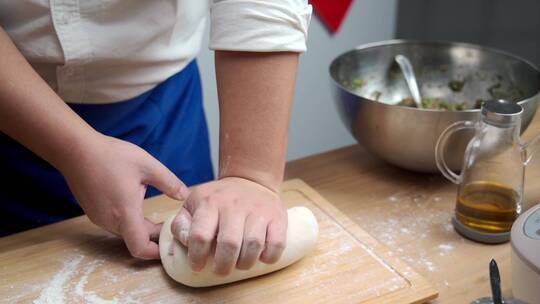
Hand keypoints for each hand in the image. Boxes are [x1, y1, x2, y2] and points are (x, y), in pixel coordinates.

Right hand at [59, 134, 189, 258]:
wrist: (75, 150)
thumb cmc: (111, 156)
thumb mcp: (148, 166)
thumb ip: (169, 183)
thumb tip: (185, 196)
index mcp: (125, 213)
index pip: (141, 248)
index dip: (157, 251)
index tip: (170, 242)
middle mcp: (110, 221)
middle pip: (135, 239)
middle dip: (154, 235)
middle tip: (169, 223)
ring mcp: (99, 218)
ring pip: (125, 231)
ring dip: (141, 227)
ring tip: (155, 214)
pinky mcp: (93, 213)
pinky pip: (115, 223)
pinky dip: (128, 220)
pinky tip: (135, 203)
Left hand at [171, 177, 286, 274]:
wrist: (250, 179)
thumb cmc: (218, 198)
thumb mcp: (193, 203)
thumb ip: (182, 224)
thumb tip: (187, 243)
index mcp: (209, 202)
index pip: (200, 235)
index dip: (197, 256)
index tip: (198, 266)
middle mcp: (234, 204)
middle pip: (229, 244)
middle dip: (223, 265)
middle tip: (221, 270)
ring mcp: (258, 210)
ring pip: (253, 245)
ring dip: (245, 263)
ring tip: (240, 264)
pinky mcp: (277, 216)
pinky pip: (277, 243)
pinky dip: (269, 257)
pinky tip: (261, 257)